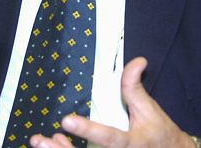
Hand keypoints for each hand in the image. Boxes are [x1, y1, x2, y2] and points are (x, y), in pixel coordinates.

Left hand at [29, 57, 196, 147]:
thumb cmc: (160, 134)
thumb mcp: (150, 110)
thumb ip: (135, 88)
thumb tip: (137, 60)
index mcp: (132, 144)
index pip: (109, 139)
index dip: (88, 130)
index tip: (66, 121)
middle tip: (41, 141)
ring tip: (40, 142)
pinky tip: (54, 144)